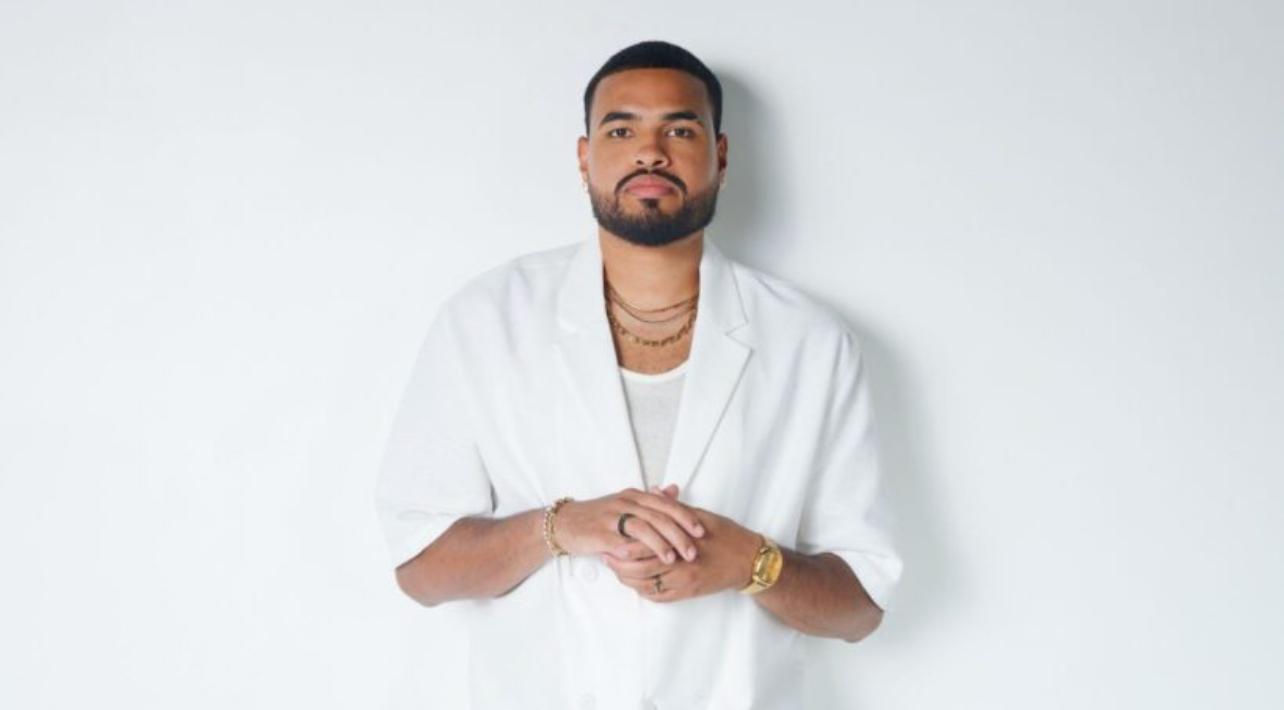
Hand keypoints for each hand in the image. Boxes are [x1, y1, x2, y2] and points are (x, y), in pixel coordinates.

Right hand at [551, 485, 705, 562]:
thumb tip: (675, 490)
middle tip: (692, 551)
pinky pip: (621, 543)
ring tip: (673, 559)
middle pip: (658, 517)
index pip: (665, 504)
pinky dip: (636, 552)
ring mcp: (611, 517)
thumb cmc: (600, 517)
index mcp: (634, 495)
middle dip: (678, 535)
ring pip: (642, 528)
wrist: (566, 523)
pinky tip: (647, 563)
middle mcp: (625, 502)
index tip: (701, 532)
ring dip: (660, 545)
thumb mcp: (627, 503)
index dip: (685, 518)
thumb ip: (652, 499)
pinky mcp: (600, 533)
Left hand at [602, 485, 761, 602]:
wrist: (748, 560)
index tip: (610, 541)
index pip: (646, 547)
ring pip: (646, 586)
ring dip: (628, 579)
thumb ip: (673, 508)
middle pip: (640, 570)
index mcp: (682, 545)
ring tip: (616, 569)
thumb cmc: (726, 535)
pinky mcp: (687, 594)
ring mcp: (684, 584)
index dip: (624, 546)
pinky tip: (634, 582)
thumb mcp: (700, 516)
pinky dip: (642, 590)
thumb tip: (654, 491)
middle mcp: (681, 568)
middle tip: (606, 556)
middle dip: (619, 565)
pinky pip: (658, 597)